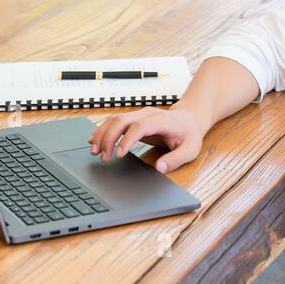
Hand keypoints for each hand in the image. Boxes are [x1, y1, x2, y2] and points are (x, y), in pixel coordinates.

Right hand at [88, 106, 206, 173]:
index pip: (139, 127)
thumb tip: (159, 168)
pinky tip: (95, 141)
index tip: (118, 154)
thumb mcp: (190, 149)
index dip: (127, 139)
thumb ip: (176, 159)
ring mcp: (139, 115)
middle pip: (122, 120)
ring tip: (94, 151)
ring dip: (102, 134)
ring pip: (115, 119)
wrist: (189, 119)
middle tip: (103, 157)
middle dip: (109, 137)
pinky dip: (103, 130)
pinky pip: (115, 121)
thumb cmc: (189, 134)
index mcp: (161, 121)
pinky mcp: (134, 119)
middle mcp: (147, 115)